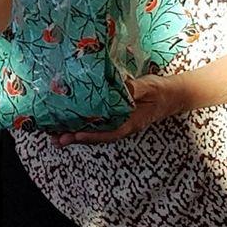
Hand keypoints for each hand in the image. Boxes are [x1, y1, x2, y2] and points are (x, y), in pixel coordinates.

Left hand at [54, 73, 188, 146]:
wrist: (173, 95)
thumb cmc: (161, 91)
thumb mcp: (149, 87)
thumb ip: (135, 89)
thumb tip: (120, 88)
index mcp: (131, 122)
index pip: (109, 133)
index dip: (92, 136)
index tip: (75, 135)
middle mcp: (123, 126)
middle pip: (97, 136)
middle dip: (76, 138)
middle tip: (56, 139)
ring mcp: (118, 123)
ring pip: (94, 132)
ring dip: (75, 134)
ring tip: (54, 136)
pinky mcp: (115, 117)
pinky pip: (97, 125)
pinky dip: (82, 126)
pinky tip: (67, 124)